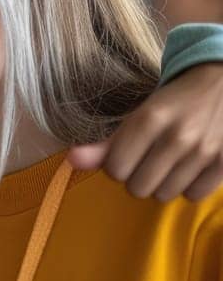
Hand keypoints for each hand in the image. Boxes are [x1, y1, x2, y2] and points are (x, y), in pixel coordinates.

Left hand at [69, 64, 222, 201]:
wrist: (222, 85)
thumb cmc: (173, 103)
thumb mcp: (137, 115)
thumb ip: (105, 143)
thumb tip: (72, 161)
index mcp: (149, 118)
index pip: (115, 169)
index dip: (117, 165)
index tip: (127, 155)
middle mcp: (177, 136)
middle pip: (137, 187)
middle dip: (138, 177)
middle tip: (149, 159)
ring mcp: (204, 151)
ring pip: (164, 195)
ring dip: (162, 184)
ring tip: (170, 163)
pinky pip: (193, 195)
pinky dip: (188, 187)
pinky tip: (190, 168)